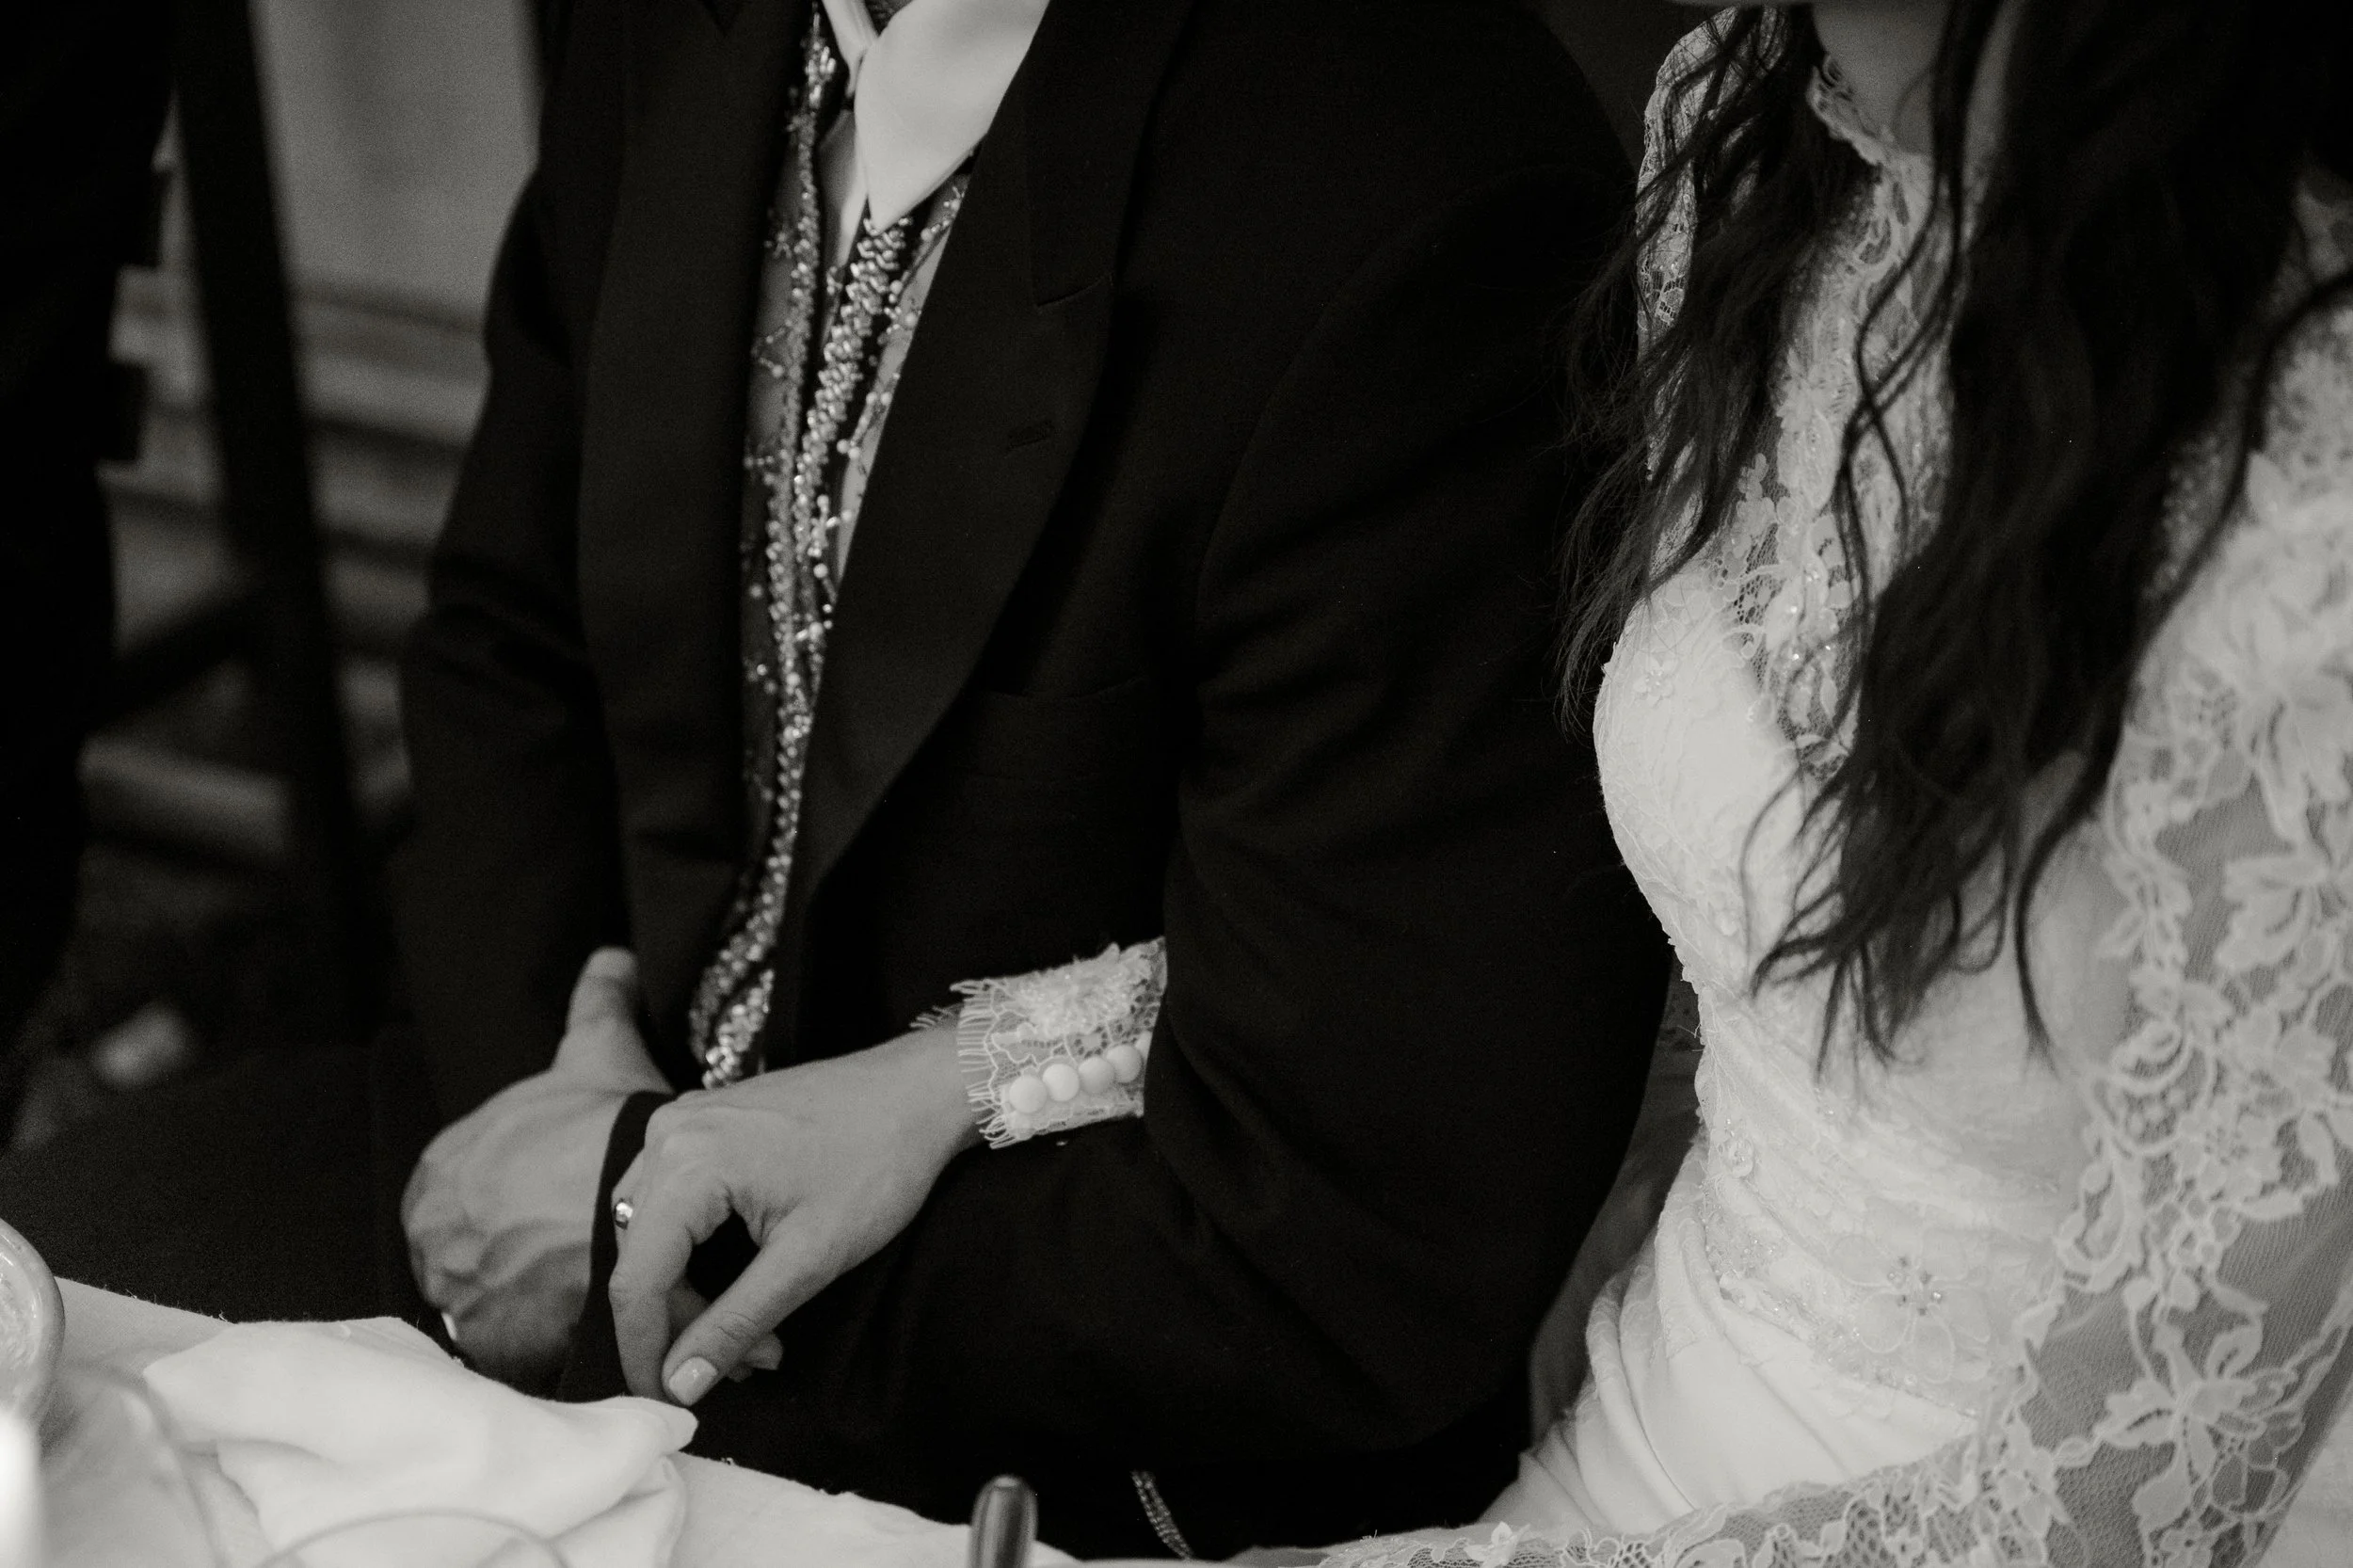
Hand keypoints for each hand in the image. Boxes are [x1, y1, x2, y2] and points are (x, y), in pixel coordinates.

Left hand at [404, 948, 671, 1386]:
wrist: (641, 1198)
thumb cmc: (613, 1124)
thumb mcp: (598, 1051)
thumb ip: (595, 1003)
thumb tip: (611, 957)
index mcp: (440, 1169)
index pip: (458, 1205)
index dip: (510, 1215)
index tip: (555, 1219)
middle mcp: (431, 1234)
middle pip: (471, 1263)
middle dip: (517, 1267)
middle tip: (578, 1263)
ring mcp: (457, 1294)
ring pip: (496, 1313)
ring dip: (534, 1313)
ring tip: (588, 1301)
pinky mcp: (494, 1346)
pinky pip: (517, 1358)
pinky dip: (549, 1351)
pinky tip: (589, 1329)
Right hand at [608, 1023, 977, 1404]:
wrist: (919, 1092)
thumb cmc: (877, 1164)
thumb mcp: (809, 1258)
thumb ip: (736, 1323)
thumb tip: (680, 1383)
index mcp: (687, 1162)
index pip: (635, 1281)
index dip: (645, 1352)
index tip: (667, 1403)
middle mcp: (668, 1135)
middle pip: (642, 1259)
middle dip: (687, 1323)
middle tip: (756, 1359)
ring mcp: (683, 1123)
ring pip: (654, 1234)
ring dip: (693, 1292)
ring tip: (759, 1330)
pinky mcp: (704, 1124)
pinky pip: (673, 1201)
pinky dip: (699, 1251)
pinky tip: (743, 1280)